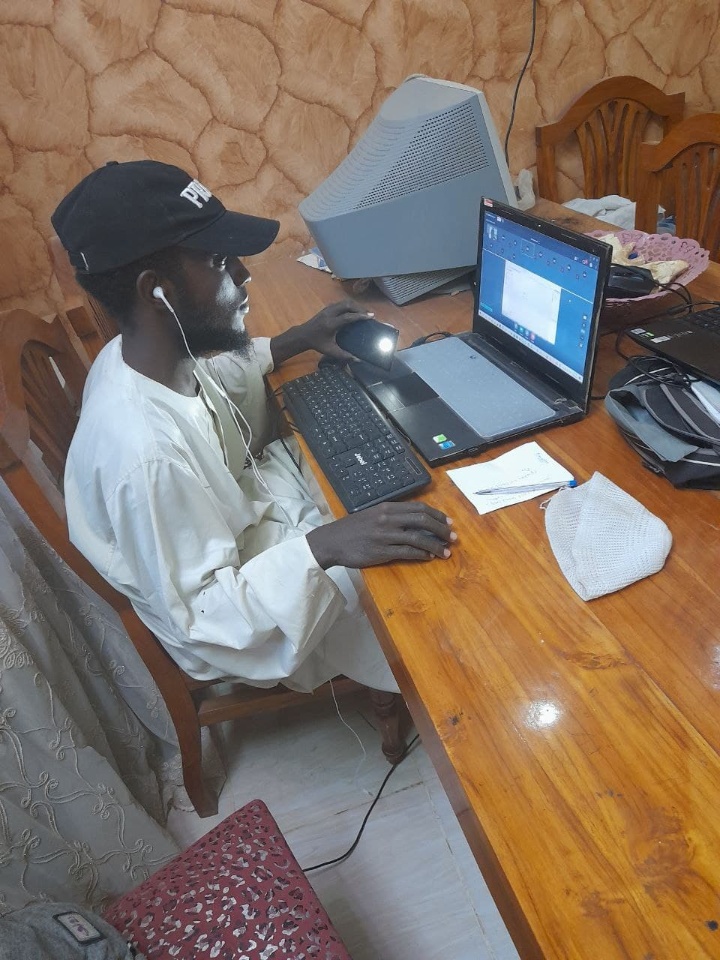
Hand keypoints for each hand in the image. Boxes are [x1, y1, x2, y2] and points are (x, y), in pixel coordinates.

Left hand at [270, 299, 376, 365]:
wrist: (303, 335)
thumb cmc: (317, 344)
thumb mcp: (330, 351)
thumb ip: (344, 355)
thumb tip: (357, 360)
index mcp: (330, 324)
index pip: (348, 317)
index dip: (360, 316)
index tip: (371, 316)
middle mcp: (329, 314)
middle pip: (347, 305)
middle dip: (360, 308)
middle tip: (369, 314)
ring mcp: (327, 309)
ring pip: (344, 302)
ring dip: (355, 305)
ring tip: (364, 312)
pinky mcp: (327, 307)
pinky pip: (340, 303)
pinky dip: (349, 305)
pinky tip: (354, 310)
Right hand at [306, 501, 456, 568]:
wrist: (331, 541)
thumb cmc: (352, 529)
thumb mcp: (372, 515)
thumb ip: (392, 516)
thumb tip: (414, 521)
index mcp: (387, 507)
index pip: (419, 508)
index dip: (437, 515)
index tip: (448, 522)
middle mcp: (388, 519)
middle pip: (423, 520)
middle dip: (442, 529)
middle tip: (453, 537)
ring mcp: (385, 535)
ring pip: (418, 537)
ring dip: (436, 545)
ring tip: (446, 551)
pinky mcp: (382, 551)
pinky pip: (407, 552)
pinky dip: (421, 554)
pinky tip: (429, 557)